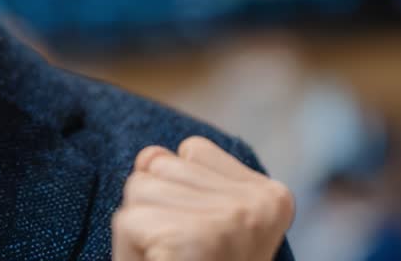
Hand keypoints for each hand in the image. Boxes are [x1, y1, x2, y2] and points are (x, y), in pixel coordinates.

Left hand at [112, 136, 293, 260]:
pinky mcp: (192, 239)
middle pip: (160, 164)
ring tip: (171, 260)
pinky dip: (129, 249)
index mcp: (272, 196)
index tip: (201, 239)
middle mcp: (258, 203)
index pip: (191, 150)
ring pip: (139, 187)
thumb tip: (150, 156)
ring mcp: (229, 220)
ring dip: (140, 229)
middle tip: (179, 254)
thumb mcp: (206, 225)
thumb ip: (183, 179)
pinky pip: (127, 220)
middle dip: (155, 209)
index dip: (178, 195)